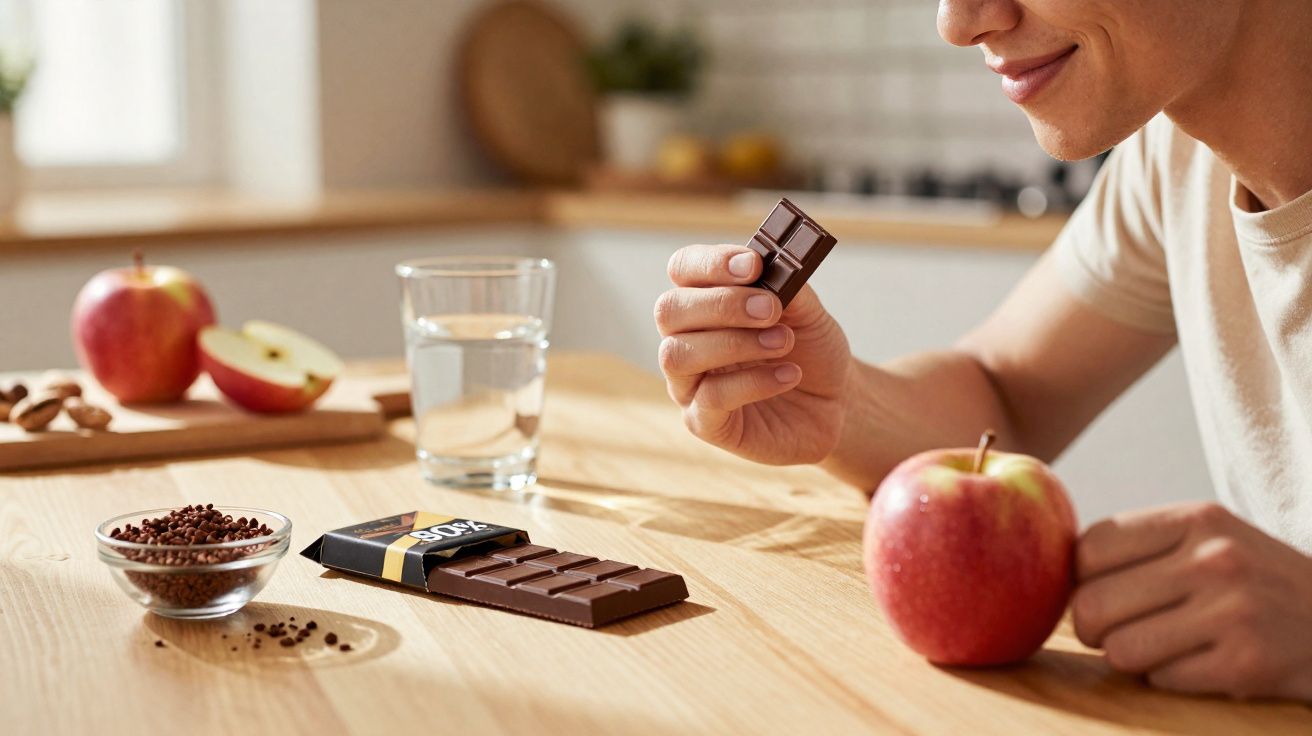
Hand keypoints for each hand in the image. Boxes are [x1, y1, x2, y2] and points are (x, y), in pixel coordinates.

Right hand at [654, 244, 850, 463]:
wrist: (834, 403)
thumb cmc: (811, 352)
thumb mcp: (809, 312)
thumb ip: (788, 287)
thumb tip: (772, 267)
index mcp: (705, 301)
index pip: (683, 269)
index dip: (710, 262)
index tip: (753, 264)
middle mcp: (686, 338)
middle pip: (669, 310)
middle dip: (722, 304)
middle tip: (770, 309)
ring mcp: (689, 383)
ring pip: (677, 355)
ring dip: (734, 343)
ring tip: (783, 341)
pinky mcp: (703, 422)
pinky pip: (710, 398)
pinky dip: (753, 382)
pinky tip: (789, 375)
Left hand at [1073, 502, 1311, 700]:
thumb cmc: (1257, 580)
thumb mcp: (1211, 538)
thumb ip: (1143, 546)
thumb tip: (1053, 570)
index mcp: (1196, 520)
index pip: (1089, 549)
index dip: (1079, 579)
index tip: (1096, 590)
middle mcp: (1213, 559)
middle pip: (1092, 604)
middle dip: (1091, 628)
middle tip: (1112, 631)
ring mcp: (1232, 612)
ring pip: (1119, 650)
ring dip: (1129, 657)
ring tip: (1160, 646)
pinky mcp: (1245, 663)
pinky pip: (1161, 680)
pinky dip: (1168, 679)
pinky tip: (1199, 663)